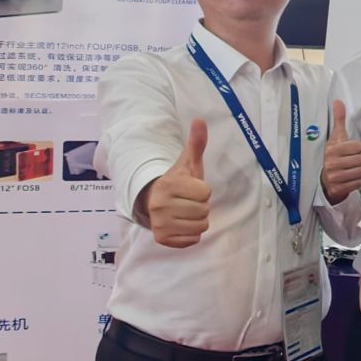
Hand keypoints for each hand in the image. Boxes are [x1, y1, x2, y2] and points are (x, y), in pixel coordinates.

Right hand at [145, 118, 212, 247]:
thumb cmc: (178, 182)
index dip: (203, 190)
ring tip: (185, 211)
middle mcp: (160, 205)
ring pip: (200, 226)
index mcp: (168, 184)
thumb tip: (200, 120)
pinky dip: (191, 234)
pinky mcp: (161, 239)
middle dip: (201, 206)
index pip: (205, 193)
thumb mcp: (187, 162)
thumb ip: (196, 143)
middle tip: (188, 201)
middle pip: (204, 211)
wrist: (155, 200)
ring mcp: (159, 223)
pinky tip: (181, 224)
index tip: (191, 187)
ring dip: (197, 220)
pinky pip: (192, 240)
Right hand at [321, 98, 360, 203]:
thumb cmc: (334, 156)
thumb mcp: (336, 138)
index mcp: (332, 149)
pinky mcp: (337, 189)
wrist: (324, 180)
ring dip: (359, 172)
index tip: (349, 151)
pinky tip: (349, 179)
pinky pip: (357, 184)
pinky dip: (356, 182)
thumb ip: (339, 120)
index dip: (357, 149)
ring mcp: (333, 177)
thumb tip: (338, 101)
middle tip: (351, 162)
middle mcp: (331, 163)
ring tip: (351, 170)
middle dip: (359, 161)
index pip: (357, 147)